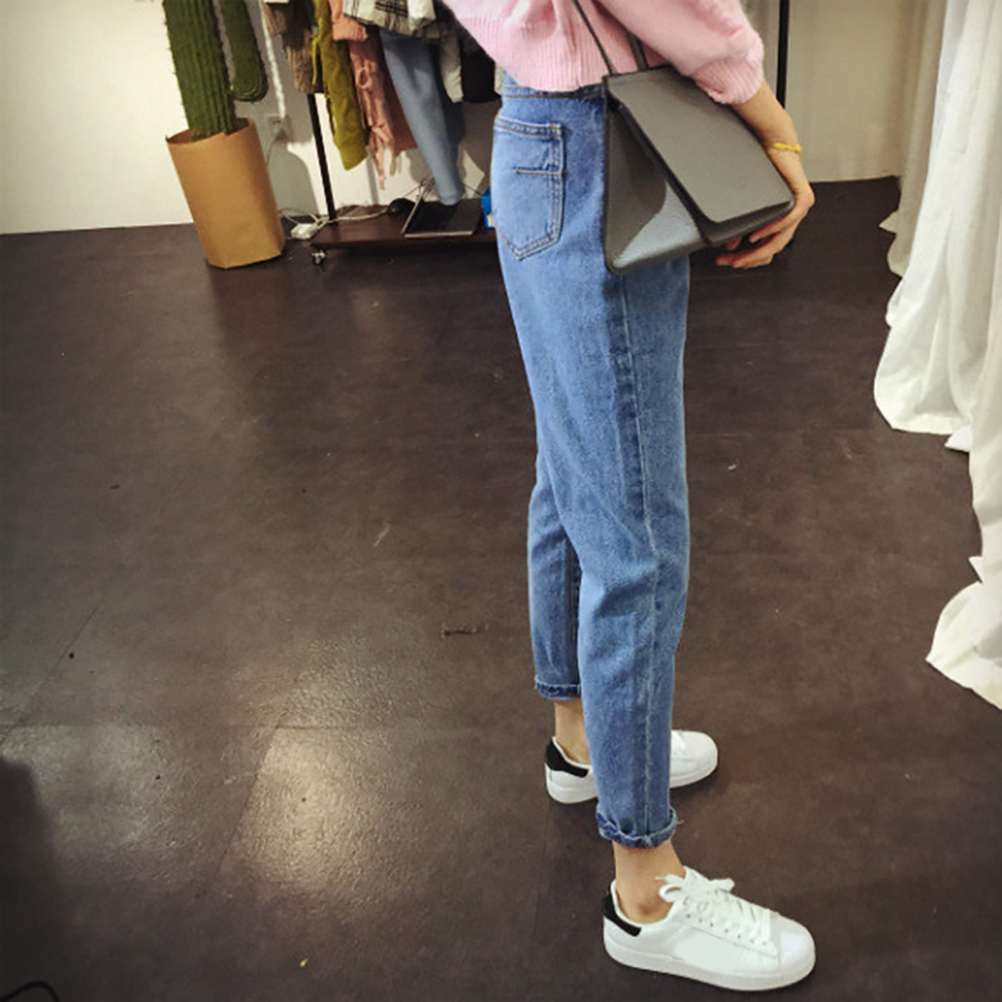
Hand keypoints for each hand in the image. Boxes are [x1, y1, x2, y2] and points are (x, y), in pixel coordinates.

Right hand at [715, 147, 814, 268]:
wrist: (773, 142)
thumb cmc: (761, 167)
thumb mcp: (748, 203)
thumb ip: (743, 227)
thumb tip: (732, 247)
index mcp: (780, 220)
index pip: (766, 250)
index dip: (747, 259)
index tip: (727, 261)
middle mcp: (791, 217)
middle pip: (772, 249)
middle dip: (748, 259)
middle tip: (729, 262)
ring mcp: (799, 209)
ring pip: (780, 240)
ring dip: (758, 250)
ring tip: (740, 254)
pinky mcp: (803, 198)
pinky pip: (787, 221)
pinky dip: (770, 230)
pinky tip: (755, 236)